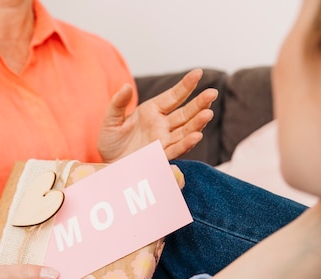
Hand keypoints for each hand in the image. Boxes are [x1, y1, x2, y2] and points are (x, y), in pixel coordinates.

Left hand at [98, 68, 217, 161]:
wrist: (108, 164)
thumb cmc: (110, 141)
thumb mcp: (111, 119)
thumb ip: (118, 103)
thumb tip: (126, 86)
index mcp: (152, 111)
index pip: (174, 96)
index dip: (186, 85)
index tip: (198, 73)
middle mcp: (162, 125)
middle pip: (186, 113)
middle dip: (200, 103)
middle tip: (212, 93)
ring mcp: (164, 141)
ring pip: (185, 130)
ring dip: (197, 123)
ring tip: (208, 113)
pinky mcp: (161, 156)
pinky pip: (176, 149)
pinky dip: (186, 143)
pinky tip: (197, 136)